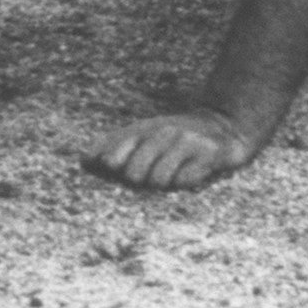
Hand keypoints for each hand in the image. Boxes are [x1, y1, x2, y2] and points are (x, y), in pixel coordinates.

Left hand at [83, 109, 262, 191]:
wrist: (225, 123)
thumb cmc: (176, 137)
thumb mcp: (146, 134)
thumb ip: (115, 146)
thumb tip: (82, 160)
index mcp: (145, 128)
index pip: (116, 147)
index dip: (108, 161)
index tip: (107, 168)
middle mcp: (164, 132)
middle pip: (134, 172)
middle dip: (138, 181)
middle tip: (150, 178)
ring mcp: (186, 142)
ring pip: (159, 180)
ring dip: (163, 184)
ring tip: (172, 175)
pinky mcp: (209, 154)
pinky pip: (186, 181)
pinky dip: (185, 183)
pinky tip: (191, 173)